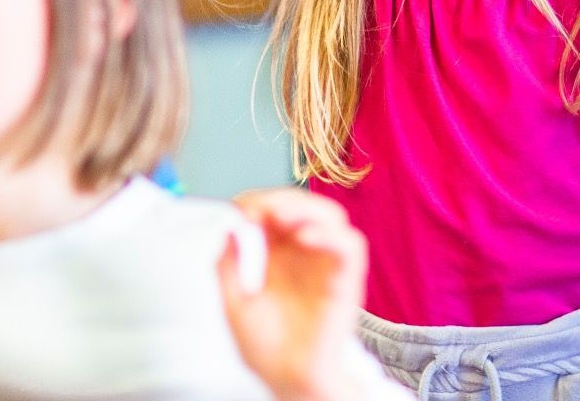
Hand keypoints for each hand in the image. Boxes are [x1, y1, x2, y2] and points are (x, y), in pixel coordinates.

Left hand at [218, 190, 370, 400]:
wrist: (288, 381)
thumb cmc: (266, 349)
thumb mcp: (234, 303)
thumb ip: (228, 266)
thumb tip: (229, 226)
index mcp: (279, 257)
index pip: (276, 212)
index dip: (259, 201)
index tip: (239, 208)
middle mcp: (306, 256)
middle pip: (305, 206)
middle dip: (281, 198)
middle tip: (259, 207)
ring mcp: (327, 266)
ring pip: (332, 217)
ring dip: (306, 207)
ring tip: (280, 215)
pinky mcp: (346, 282)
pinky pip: (351, 247)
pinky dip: (331, 234)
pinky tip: (305, 237)